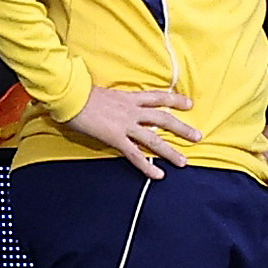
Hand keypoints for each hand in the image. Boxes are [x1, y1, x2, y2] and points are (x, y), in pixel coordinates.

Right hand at [64, 86, 199, 178]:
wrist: (70, 95)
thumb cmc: (80, 92)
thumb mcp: (103, 92)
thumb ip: (113, 100)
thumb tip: (113, 103)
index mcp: (128, 97)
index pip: (158, 97)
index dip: (175, 100)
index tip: (189, 104)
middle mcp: (131, 110)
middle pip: (163, 119)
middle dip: (182, 128)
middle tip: (197, 137)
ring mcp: (124, 125)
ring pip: (154, 139)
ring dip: (170, 151)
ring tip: (184, 162)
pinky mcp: (115, 138)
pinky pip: (135, 155)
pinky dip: (147, 167)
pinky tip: (158, 176)